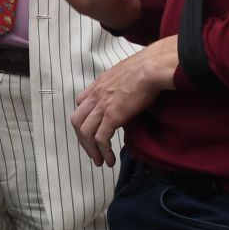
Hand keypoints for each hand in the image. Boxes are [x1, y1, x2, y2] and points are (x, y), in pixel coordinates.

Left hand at [70, 36, 178, 166]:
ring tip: (100, 161)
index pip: (80, 104)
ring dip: (91, 150)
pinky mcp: (112, 116)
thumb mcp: (123, 75)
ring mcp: (102, 106)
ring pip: (86, 133)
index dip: (84, 119)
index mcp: (97, 86)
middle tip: (92, 151)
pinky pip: (101, 139)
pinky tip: (110, 160)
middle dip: (82, 140)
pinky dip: (103, 151)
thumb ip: (118, 87)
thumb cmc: (144, 68)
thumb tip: (125, 97)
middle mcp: (95, 96)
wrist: (151, 68)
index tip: (92, 130)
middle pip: (77, 122)